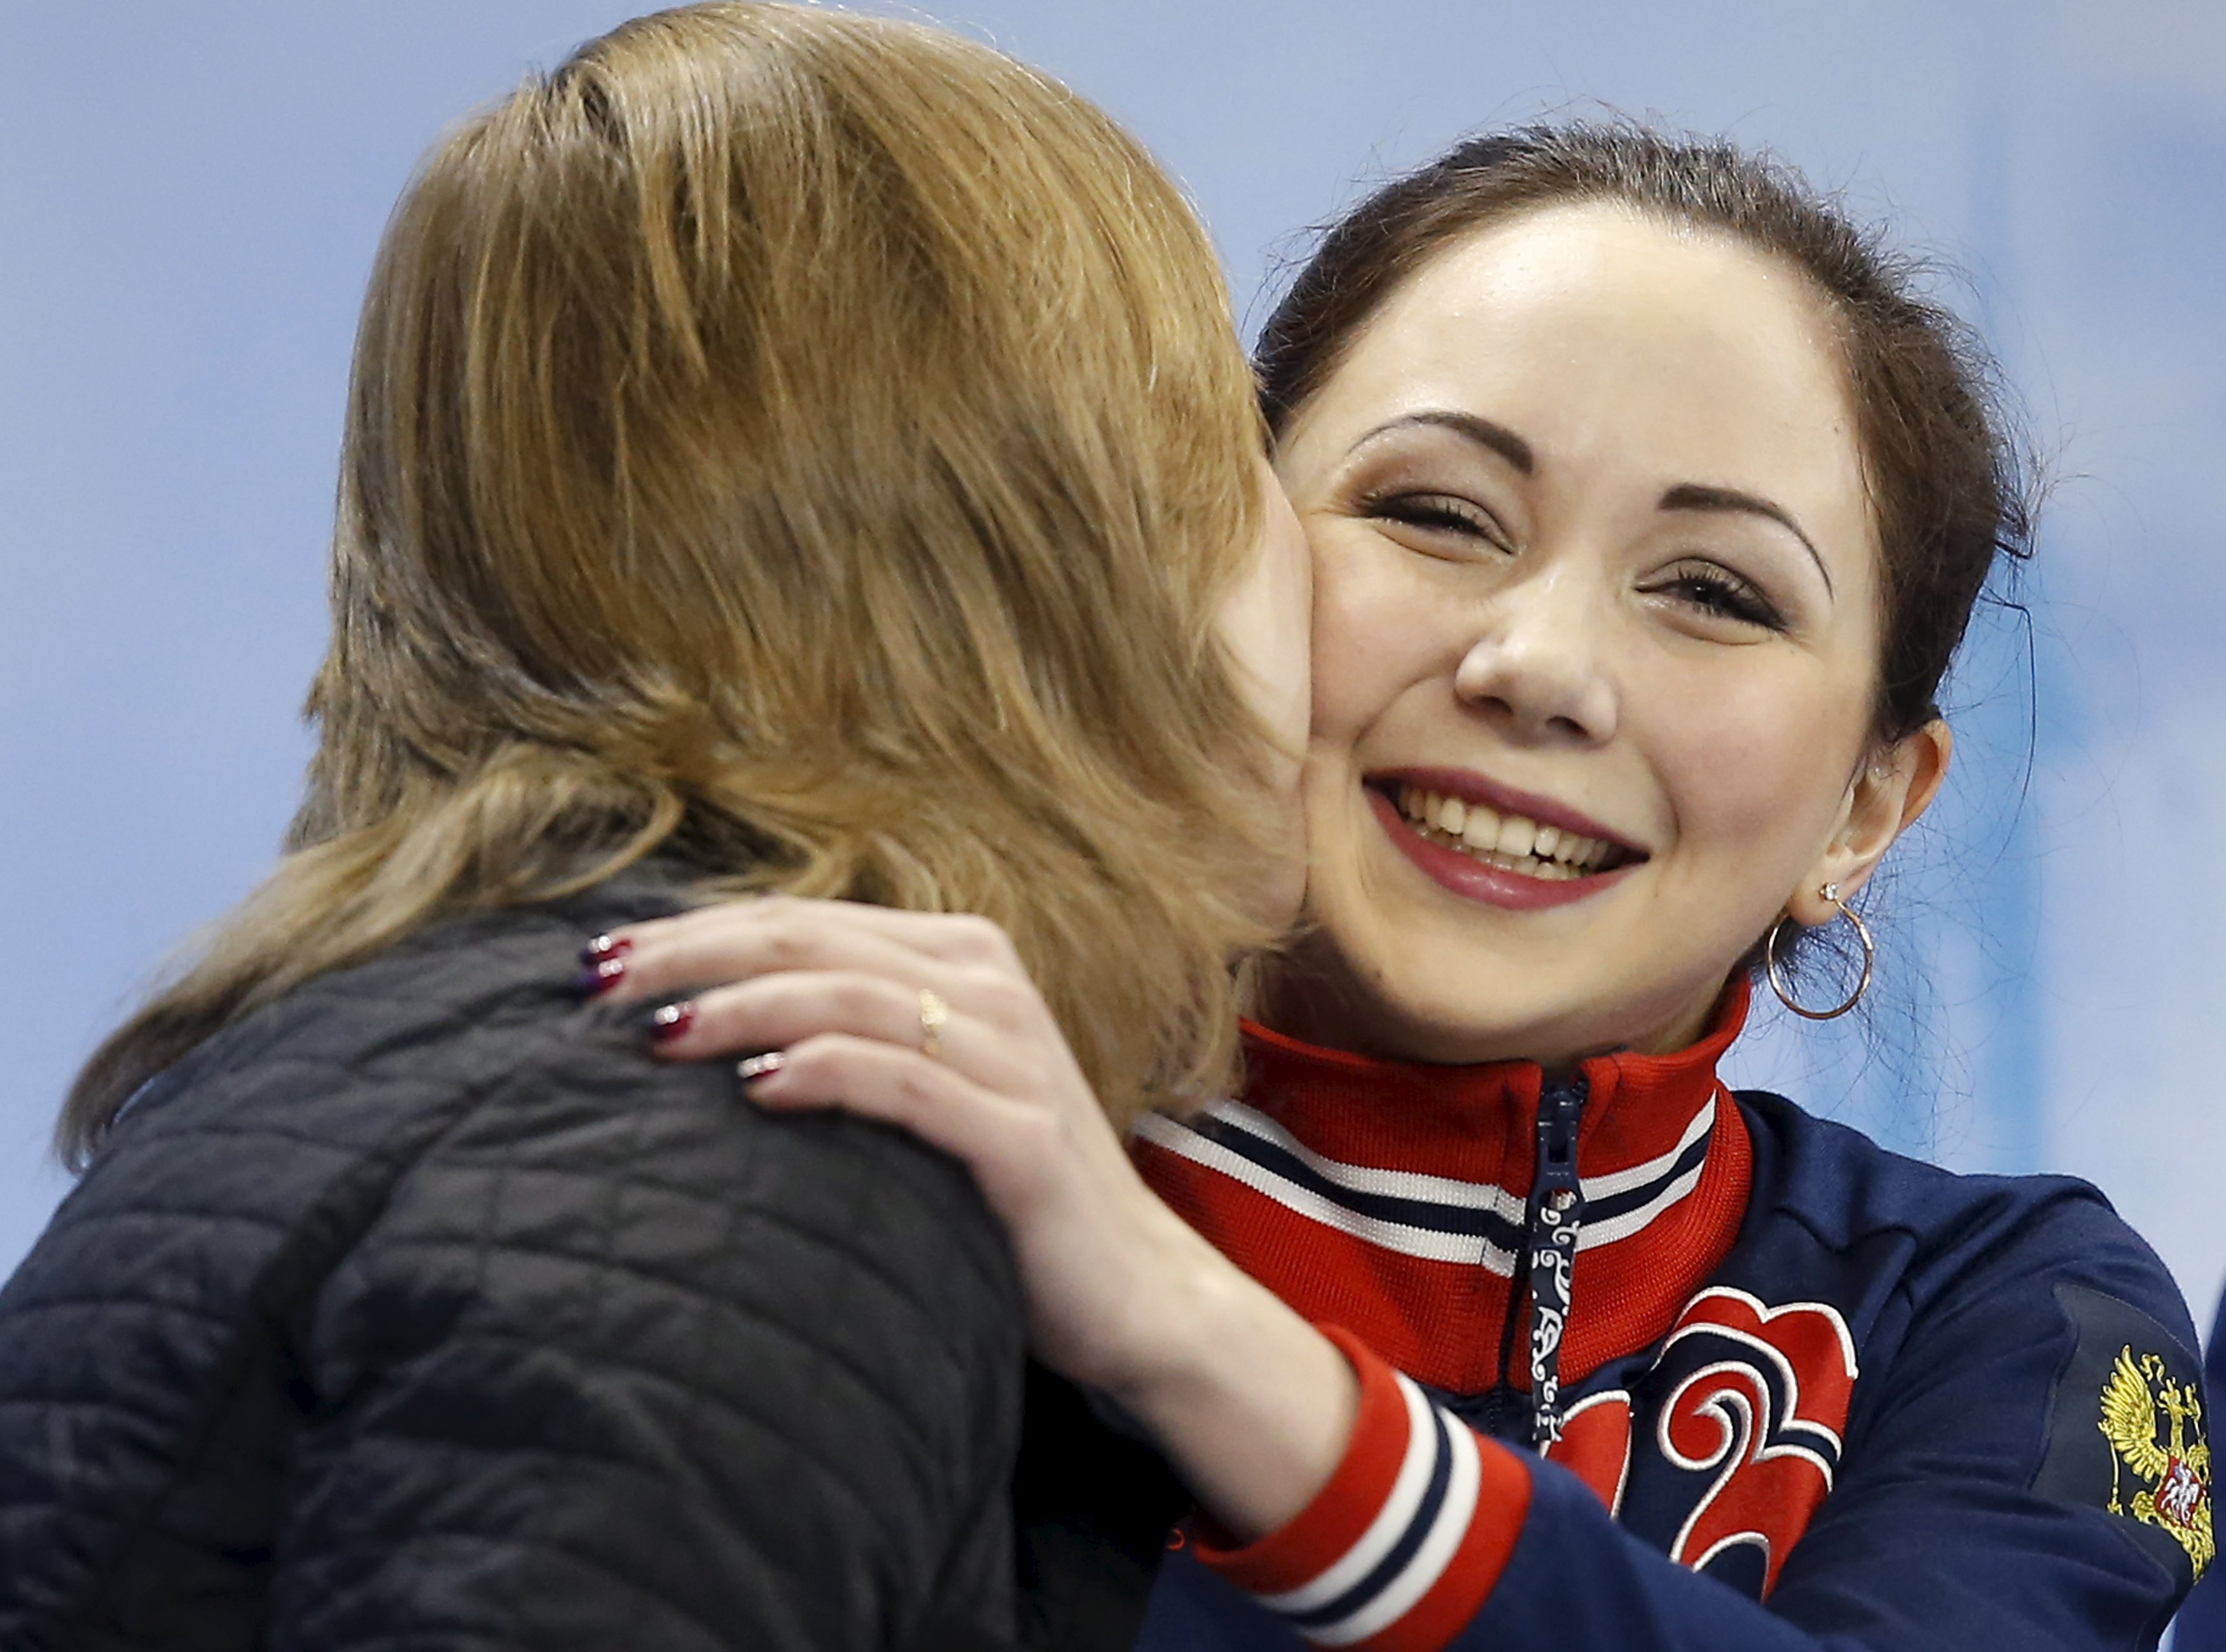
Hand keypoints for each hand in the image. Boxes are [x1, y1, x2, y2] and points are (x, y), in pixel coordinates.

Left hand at [588, 896, 1355, 1538]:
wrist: (1134, 1290)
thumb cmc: (1002, 1191)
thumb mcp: (928, 1088)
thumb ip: (847, 1035)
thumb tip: (698, 1018)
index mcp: (964, 956)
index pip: (802, 916)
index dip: (694, 927)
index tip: (596, 958)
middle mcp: (991, 985)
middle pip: (811, 938)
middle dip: (691, 953)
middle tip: (594, 979)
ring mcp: (1012, 1056)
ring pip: (849, 996)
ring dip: (740, 1007)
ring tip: (652, 1034)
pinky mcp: (1021, 1136)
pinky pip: (905, 1084)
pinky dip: (823, 1073)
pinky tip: (754, 1089)